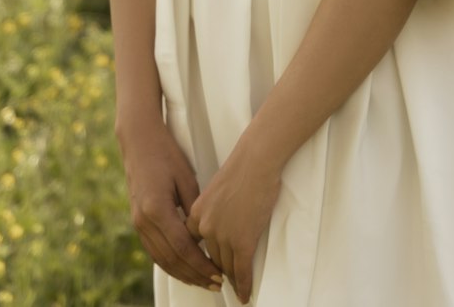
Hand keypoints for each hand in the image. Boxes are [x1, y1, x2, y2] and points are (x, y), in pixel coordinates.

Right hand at [118, 115, 223, 291]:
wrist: (139, 140)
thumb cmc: (166, 154)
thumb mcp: (185, 178)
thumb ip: (194, 209)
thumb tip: (205, 234)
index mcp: (157, 210)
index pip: (184, 248)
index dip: (202, 265)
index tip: (219, 275)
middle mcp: (144, 221)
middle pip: (172, 260)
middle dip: (195, 275)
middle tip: (216, 284)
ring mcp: (138, 224)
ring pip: (161, 260)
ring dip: (182, 274)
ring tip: (203, 281)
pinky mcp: (137, 222)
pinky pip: (154, 251)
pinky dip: (170, 264)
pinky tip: (184, 268)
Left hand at [187, 143, 281, 303]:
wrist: (256, 159)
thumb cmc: (242, 168)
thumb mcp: (217, 190)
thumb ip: (213, 209)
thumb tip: (220, 223)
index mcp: (197, 213)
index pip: (196, 244)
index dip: (203, 257)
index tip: (208, 266)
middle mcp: (205, 227)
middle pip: (212, 257)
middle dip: (219, 269)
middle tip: (224, 279)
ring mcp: (223, 236)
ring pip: (227, 266)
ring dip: (233, 278)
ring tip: (237, 287)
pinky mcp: (242, 241)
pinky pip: (242, 270)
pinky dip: (244, 285)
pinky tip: (245, 294)